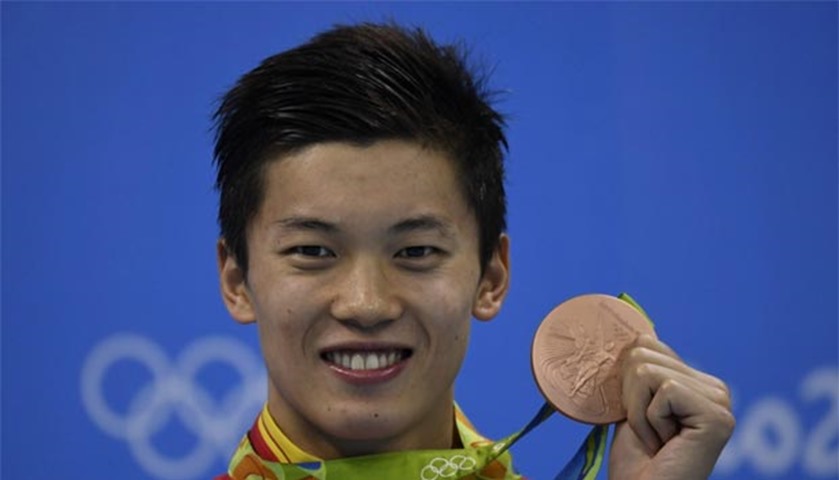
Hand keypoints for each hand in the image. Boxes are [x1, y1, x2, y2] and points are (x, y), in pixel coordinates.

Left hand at [608, 335, 734, 479]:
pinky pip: (663, 390)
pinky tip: (665, 443)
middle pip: (643, 352)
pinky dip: (650, 420)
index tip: (639, 416)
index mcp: (697, 380)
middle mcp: (716, 387)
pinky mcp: (718, 416)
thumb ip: (638, 370)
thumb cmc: (637, 459)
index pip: (647, 343)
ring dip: (638, 411)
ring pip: (647, 371)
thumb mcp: (633, 403)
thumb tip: (635, 331)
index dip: (626, 380)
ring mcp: (721, 401)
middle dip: (631, 396)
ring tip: (656, 438)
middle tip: (648, 432)